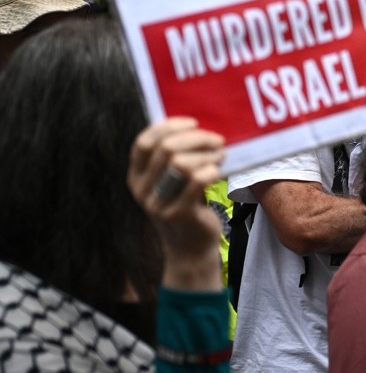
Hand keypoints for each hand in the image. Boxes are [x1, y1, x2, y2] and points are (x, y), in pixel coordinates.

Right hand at [126, 117, 224, 289]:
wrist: (191, 249)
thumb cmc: (187, 206)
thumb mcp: (173, 182)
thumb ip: (174, 158)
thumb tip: (196, 127)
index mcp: (137, 177)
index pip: (143, 143)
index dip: (168, 127)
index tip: (193, 123)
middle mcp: (142, 190)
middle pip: (166, 149)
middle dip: (196, 138)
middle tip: (217, 141)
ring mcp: (157, 203)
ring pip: (180, 163)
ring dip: (206, 154)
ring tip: (221, 156)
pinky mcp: (178, 214)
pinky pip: (196, 181)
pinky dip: (211, 170)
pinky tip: (219, 172)